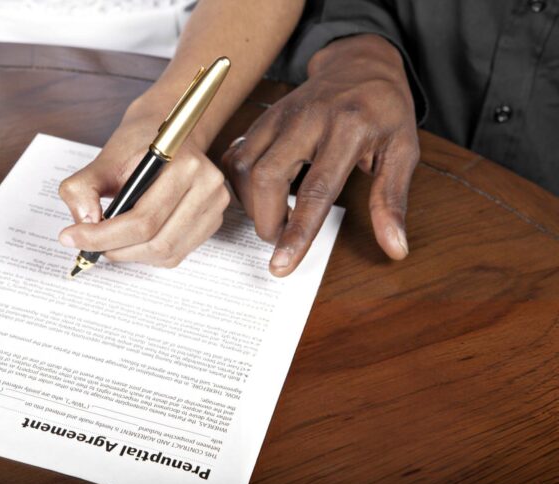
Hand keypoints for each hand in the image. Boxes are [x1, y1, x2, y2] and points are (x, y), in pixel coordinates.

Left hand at [58, 98, 230, 267]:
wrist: (166, 134)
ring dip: (131, 254)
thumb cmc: (137, 145)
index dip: (103, 235)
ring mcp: (215, 206)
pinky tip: (133, 238)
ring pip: (166, 253)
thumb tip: (84, 224)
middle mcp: (208, 186)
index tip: (71, 237)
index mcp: (185, 165)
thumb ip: (83, 189)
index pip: (142, 219)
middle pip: (156, 241)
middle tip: (87, 243)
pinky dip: (148, 254)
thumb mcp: (103, 159)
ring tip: (109, 240)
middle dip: (115, 249)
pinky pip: (176, 254)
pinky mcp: (213, 221)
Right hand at [222, 34, 419, 276]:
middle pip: (266, 179)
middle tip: (282, 239)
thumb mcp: (403, 152)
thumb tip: (395, 248)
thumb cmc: (384, 110)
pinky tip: (259, 195)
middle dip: (267, 221)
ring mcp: (278, 117)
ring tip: (274, 217)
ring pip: (243, 168)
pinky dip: (240, 185)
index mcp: (347, 129)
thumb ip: (391, 201)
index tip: (282, 265)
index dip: (297, 232)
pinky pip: (235, 157)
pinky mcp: (262, 119)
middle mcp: (306, 120)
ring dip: (252, 205)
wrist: (359, 63)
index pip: (316, 190)